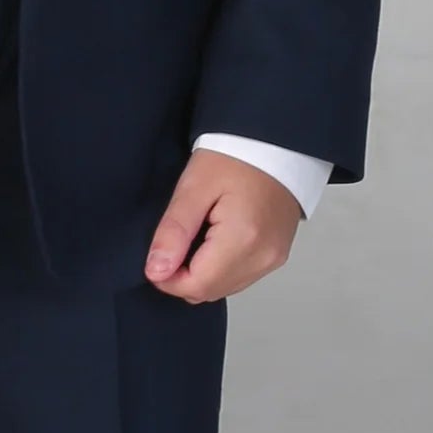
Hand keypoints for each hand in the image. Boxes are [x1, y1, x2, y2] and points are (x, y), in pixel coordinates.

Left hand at [143, 150, 300, 301]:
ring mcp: (273, 259)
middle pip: (210, 291)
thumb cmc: (234, 156)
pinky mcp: (276, 256)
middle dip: (183, 276)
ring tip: (197, 232)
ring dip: (202, 272)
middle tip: (174, 238)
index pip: (196, 286)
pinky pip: (240, 277)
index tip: (157, 254)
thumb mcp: (194, 185)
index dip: (167, 278)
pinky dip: (220, 267)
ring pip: (224, 288)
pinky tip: (214, 238)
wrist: (273, 141)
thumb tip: (156, 270)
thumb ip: (174, 230)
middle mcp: (263, 257)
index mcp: (243, 239)